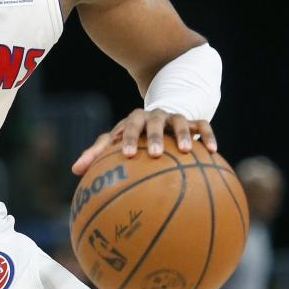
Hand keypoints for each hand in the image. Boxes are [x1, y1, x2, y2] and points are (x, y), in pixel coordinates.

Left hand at [72, 109, 216, 176]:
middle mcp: (154, 117)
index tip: (126, 155)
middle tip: (155, 154)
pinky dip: (208, 136)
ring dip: (182, 135)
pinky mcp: (193, 122)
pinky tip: (213, 151)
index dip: (127, 139)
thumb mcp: (115, 143)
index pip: (128, 127)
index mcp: (134, 121)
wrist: (160, 118)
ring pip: (179, 122)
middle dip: (153, 136)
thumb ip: (96, 155)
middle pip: (153, 122)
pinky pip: (203, 126)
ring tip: (187, 151)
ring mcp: (174, 118)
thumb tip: (74, 170)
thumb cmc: (132, 138)